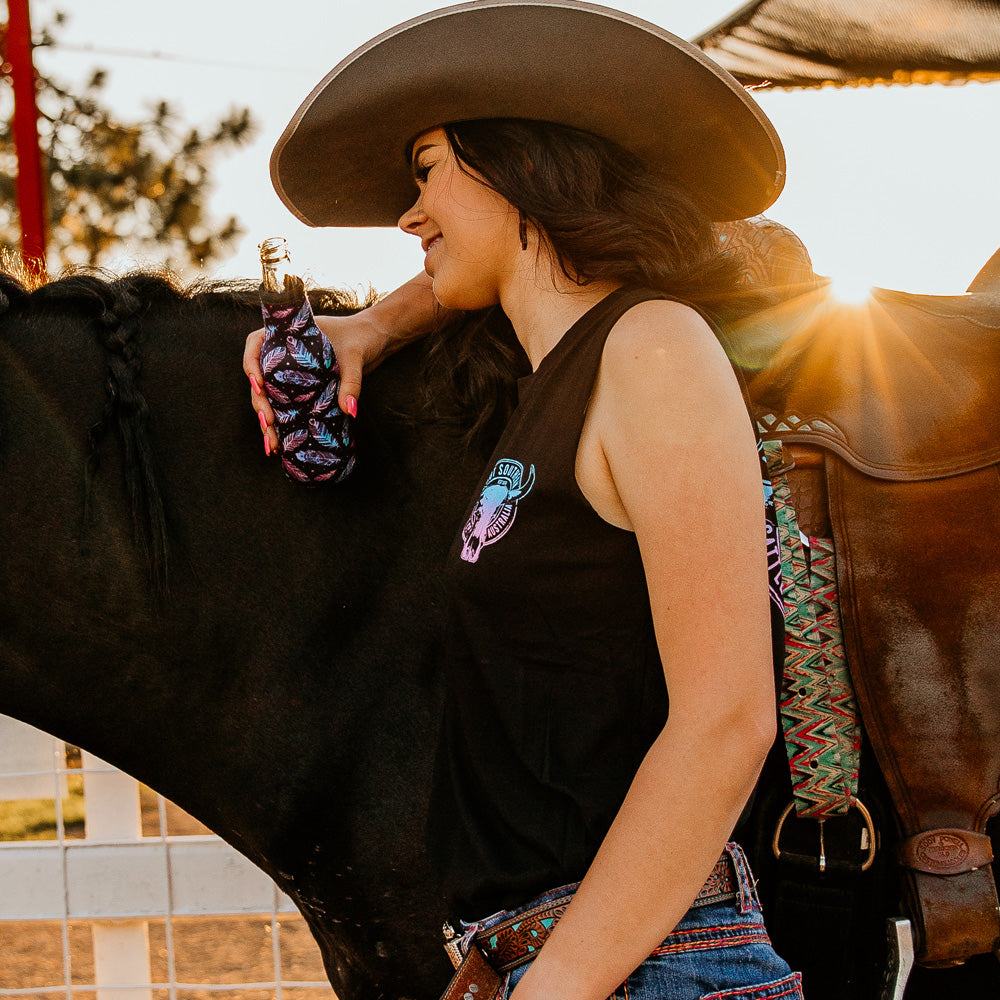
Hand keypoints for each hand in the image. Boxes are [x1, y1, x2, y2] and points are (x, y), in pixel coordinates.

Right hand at [243, 309, 391, 455]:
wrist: (374, 340)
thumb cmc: (362, 338)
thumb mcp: (355, 356)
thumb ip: (351, 381)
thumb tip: (349, 410)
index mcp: (287, 334)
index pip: (256, 343)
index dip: (250, 363)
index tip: (258, 384)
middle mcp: (283, 353)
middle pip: (259, 376)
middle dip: (259, 402)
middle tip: (267, 422)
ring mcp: (290, 371)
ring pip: (269, 395)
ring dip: (267, 419)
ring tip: (271, 444)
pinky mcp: (301, 387)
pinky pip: (284, 404)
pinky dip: (281, 423)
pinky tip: (279, 444)